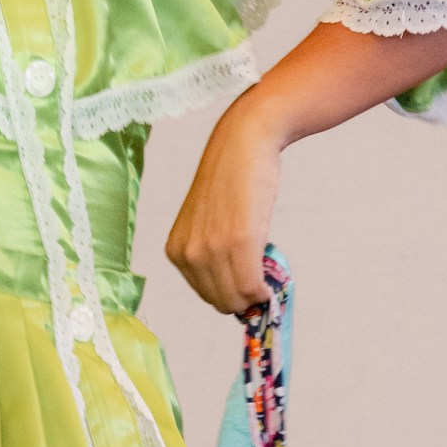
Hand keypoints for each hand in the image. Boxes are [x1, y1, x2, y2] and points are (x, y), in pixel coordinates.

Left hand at [164, 92, 282, 313]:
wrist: (242, 145)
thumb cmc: (229, 183)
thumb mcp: (207, 224)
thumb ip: (211, 256)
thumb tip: (237, 297)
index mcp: (176, 251)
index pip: (206, 295)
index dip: (231, 295)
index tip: (248, 285)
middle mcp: (188, 253)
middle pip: (222, 301)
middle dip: (244, 299)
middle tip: (262, 281)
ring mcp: (212, 249)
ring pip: (238, 298)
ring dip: (256, 295)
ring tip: (267, 273)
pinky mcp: (239, 242)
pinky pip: (252, 286)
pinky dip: (264, 291)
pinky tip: (270, 280)